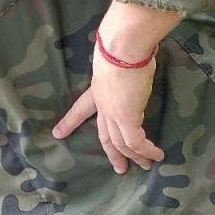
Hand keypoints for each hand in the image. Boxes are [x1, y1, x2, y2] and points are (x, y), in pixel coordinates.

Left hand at [51, 0, 175, 173]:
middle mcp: (103, 105)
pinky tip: (156, 156)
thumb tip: (137, 48)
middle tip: (117, 168)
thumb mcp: (117, 55)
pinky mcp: (127, 118)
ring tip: (143, 167)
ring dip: (133, 156)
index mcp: (96, 90)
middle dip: (111, 152)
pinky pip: (136, 141)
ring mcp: (114, 114)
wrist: (122, 48)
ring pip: (121, 143)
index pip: (80, 109)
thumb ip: (123, 60)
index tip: (58, 133)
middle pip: (104, 134)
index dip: (70, 122)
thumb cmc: (121, 46)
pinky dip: (146, 151)